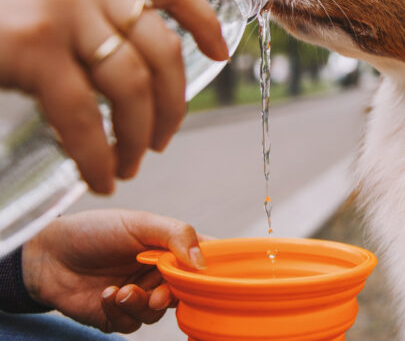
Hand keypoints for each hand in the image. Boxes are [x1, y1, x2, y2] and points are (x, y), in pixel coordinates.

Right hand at [0, 0, 228, 192]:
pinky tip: (99, 175)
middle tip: (163, 139)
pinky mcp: (33, 48)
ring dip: (141, 135)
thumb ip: (80, 1)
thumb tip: (119, 45)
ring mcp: (62, 13)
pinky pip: (84, 115)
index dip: (207, 23)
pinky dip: (97, 154)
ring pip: (133, 87)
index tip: (224, 54)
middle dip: (175, 105)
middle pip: (163, 51)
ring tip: (131, 164)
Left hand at [21, 209, 207, 333]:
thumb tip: (202, 263)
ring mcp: (139, 295)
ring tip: (122, 291)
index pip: (205, 258)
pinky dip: (121, 311)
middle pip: (186, 292)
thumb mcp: (139, 223)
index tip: (214, 275)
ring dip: (142, 304)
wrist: (47, 254)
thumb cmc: (94, 231)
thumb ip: (176, 235)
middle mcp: (159, 273)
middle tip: (160, 292)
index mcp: (170, 248)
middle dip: (174, 294)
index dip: (213, 268)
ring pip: (159, 313)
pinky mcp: (117, 315)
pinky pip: (132, 324)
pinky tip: (106, 295)